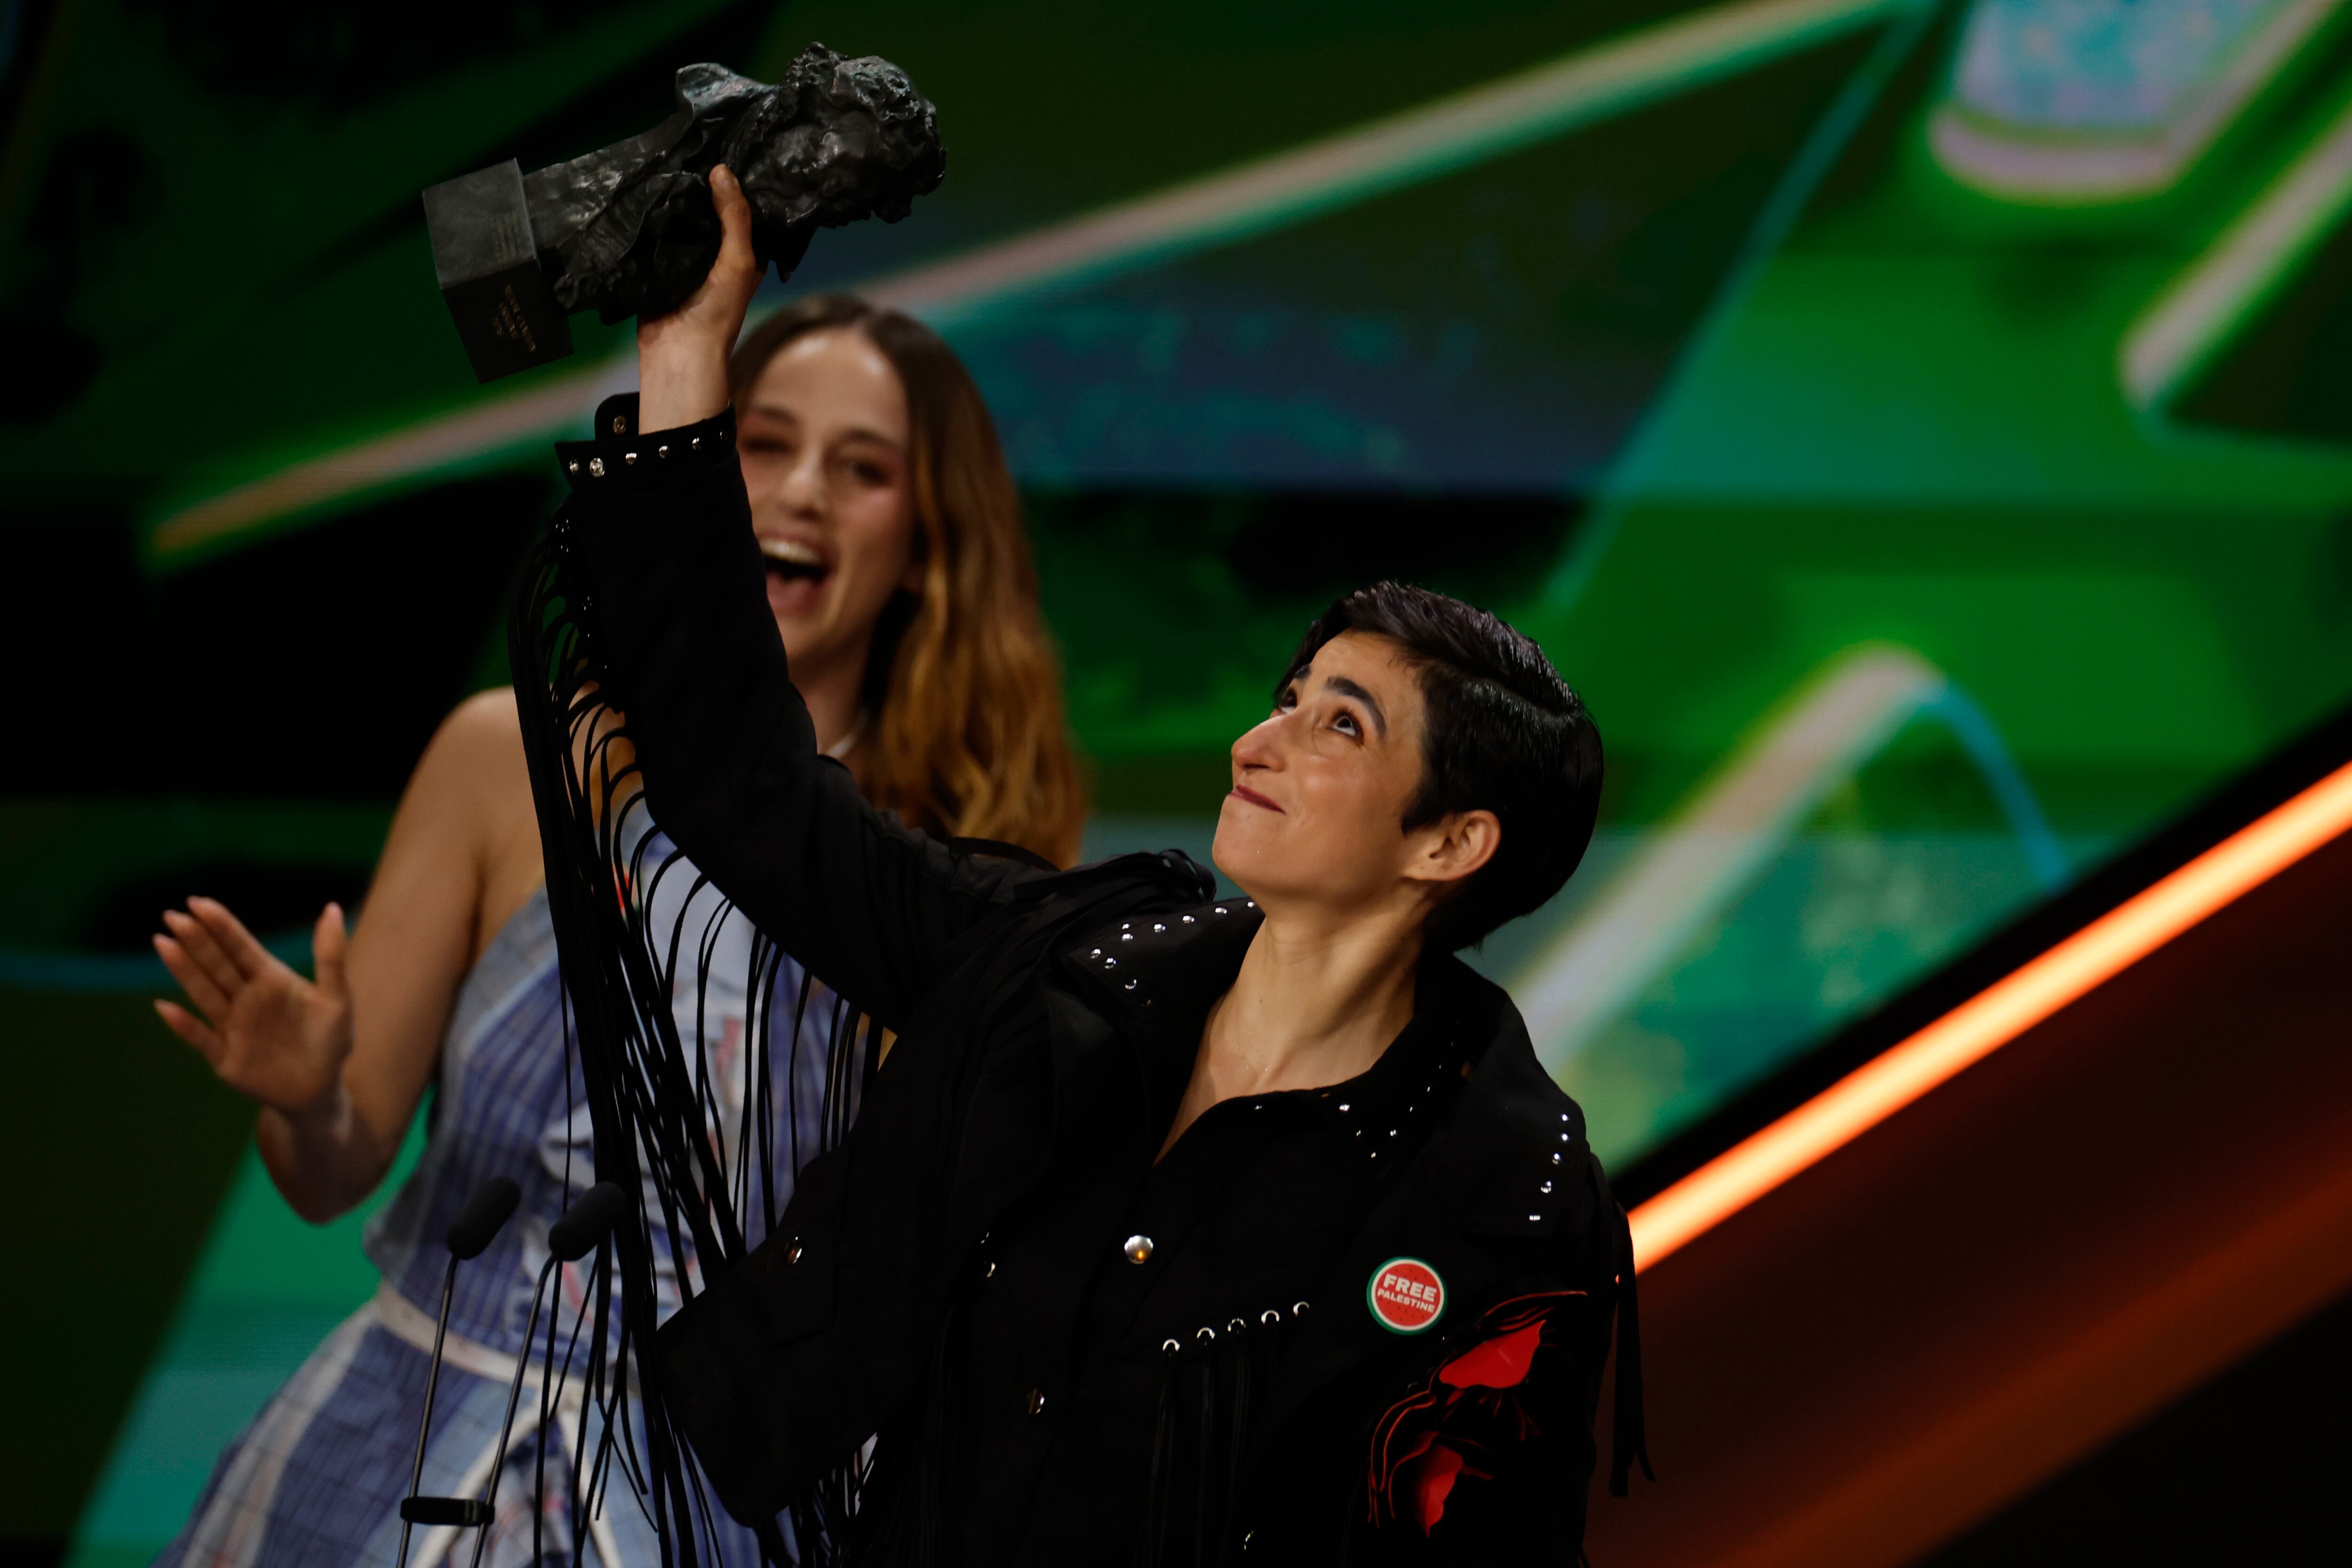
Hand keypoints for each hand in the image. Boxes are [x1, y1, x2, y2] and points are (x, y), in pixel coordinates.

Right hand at [155, 898, 354, 1119]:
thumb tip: (332, 908)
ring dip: (183, 970)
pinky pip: (201, 1039)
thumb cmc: (331, 1041)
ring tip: (163, 943)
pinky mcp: (226, 1058)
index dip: (221, 925)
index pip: (241, 947)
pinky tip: (165, 1007)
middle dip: (195, 940)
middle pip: (216, 965)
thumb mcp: (338, 997)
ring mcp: (232, 1027)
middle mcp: (245, 999)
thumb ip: (331, 955)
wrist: (322, 1089)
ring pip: (204, 993)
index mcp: (270, 980)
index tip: (198, 902)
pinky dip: (184, 1025)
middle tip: (172, 915)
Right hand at [637, 163, 763, 430]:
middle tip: (683, 148)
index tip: (720, 150)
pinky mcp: (657, 266)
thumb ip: (734, 218)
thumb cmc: (718, 311)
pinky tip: (641, 191)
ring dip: (669, 201)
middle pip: (705, 213)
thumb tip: (722, 170)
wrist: (677, 351)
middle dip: (695, 188)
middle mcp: (715, 255)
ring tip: (660, 160)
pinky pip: (652, 237)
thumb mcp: (739, 261)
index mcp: (742, 255)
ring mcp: (684, 260)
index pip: (738, 211)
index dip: (731, 185)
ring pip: (678, 222)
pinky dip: (648, 221)